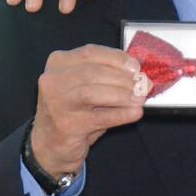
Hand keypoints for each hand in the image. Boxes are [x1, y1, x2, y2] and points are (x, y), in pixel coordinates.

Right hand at [31, 44, 150, 176]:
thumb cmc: (74, 111)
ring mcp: (57, 102)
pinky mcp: (66, 124)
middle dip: (123, 79)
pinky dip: (121, 114)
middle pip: (93, 72)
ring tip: (140, 99)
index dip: (117, 58)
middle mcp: (53, 80)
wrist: (51, 143)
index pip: (90, 52)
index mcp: (58, 63)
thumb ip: (105, 76)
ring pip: (94, 93)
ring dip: (122, 95)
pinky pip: (99, 117)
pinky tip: (135, 113)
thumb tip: (138, 74)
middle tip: (144, 86)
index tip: (136, 67)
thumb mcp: (84, 86)